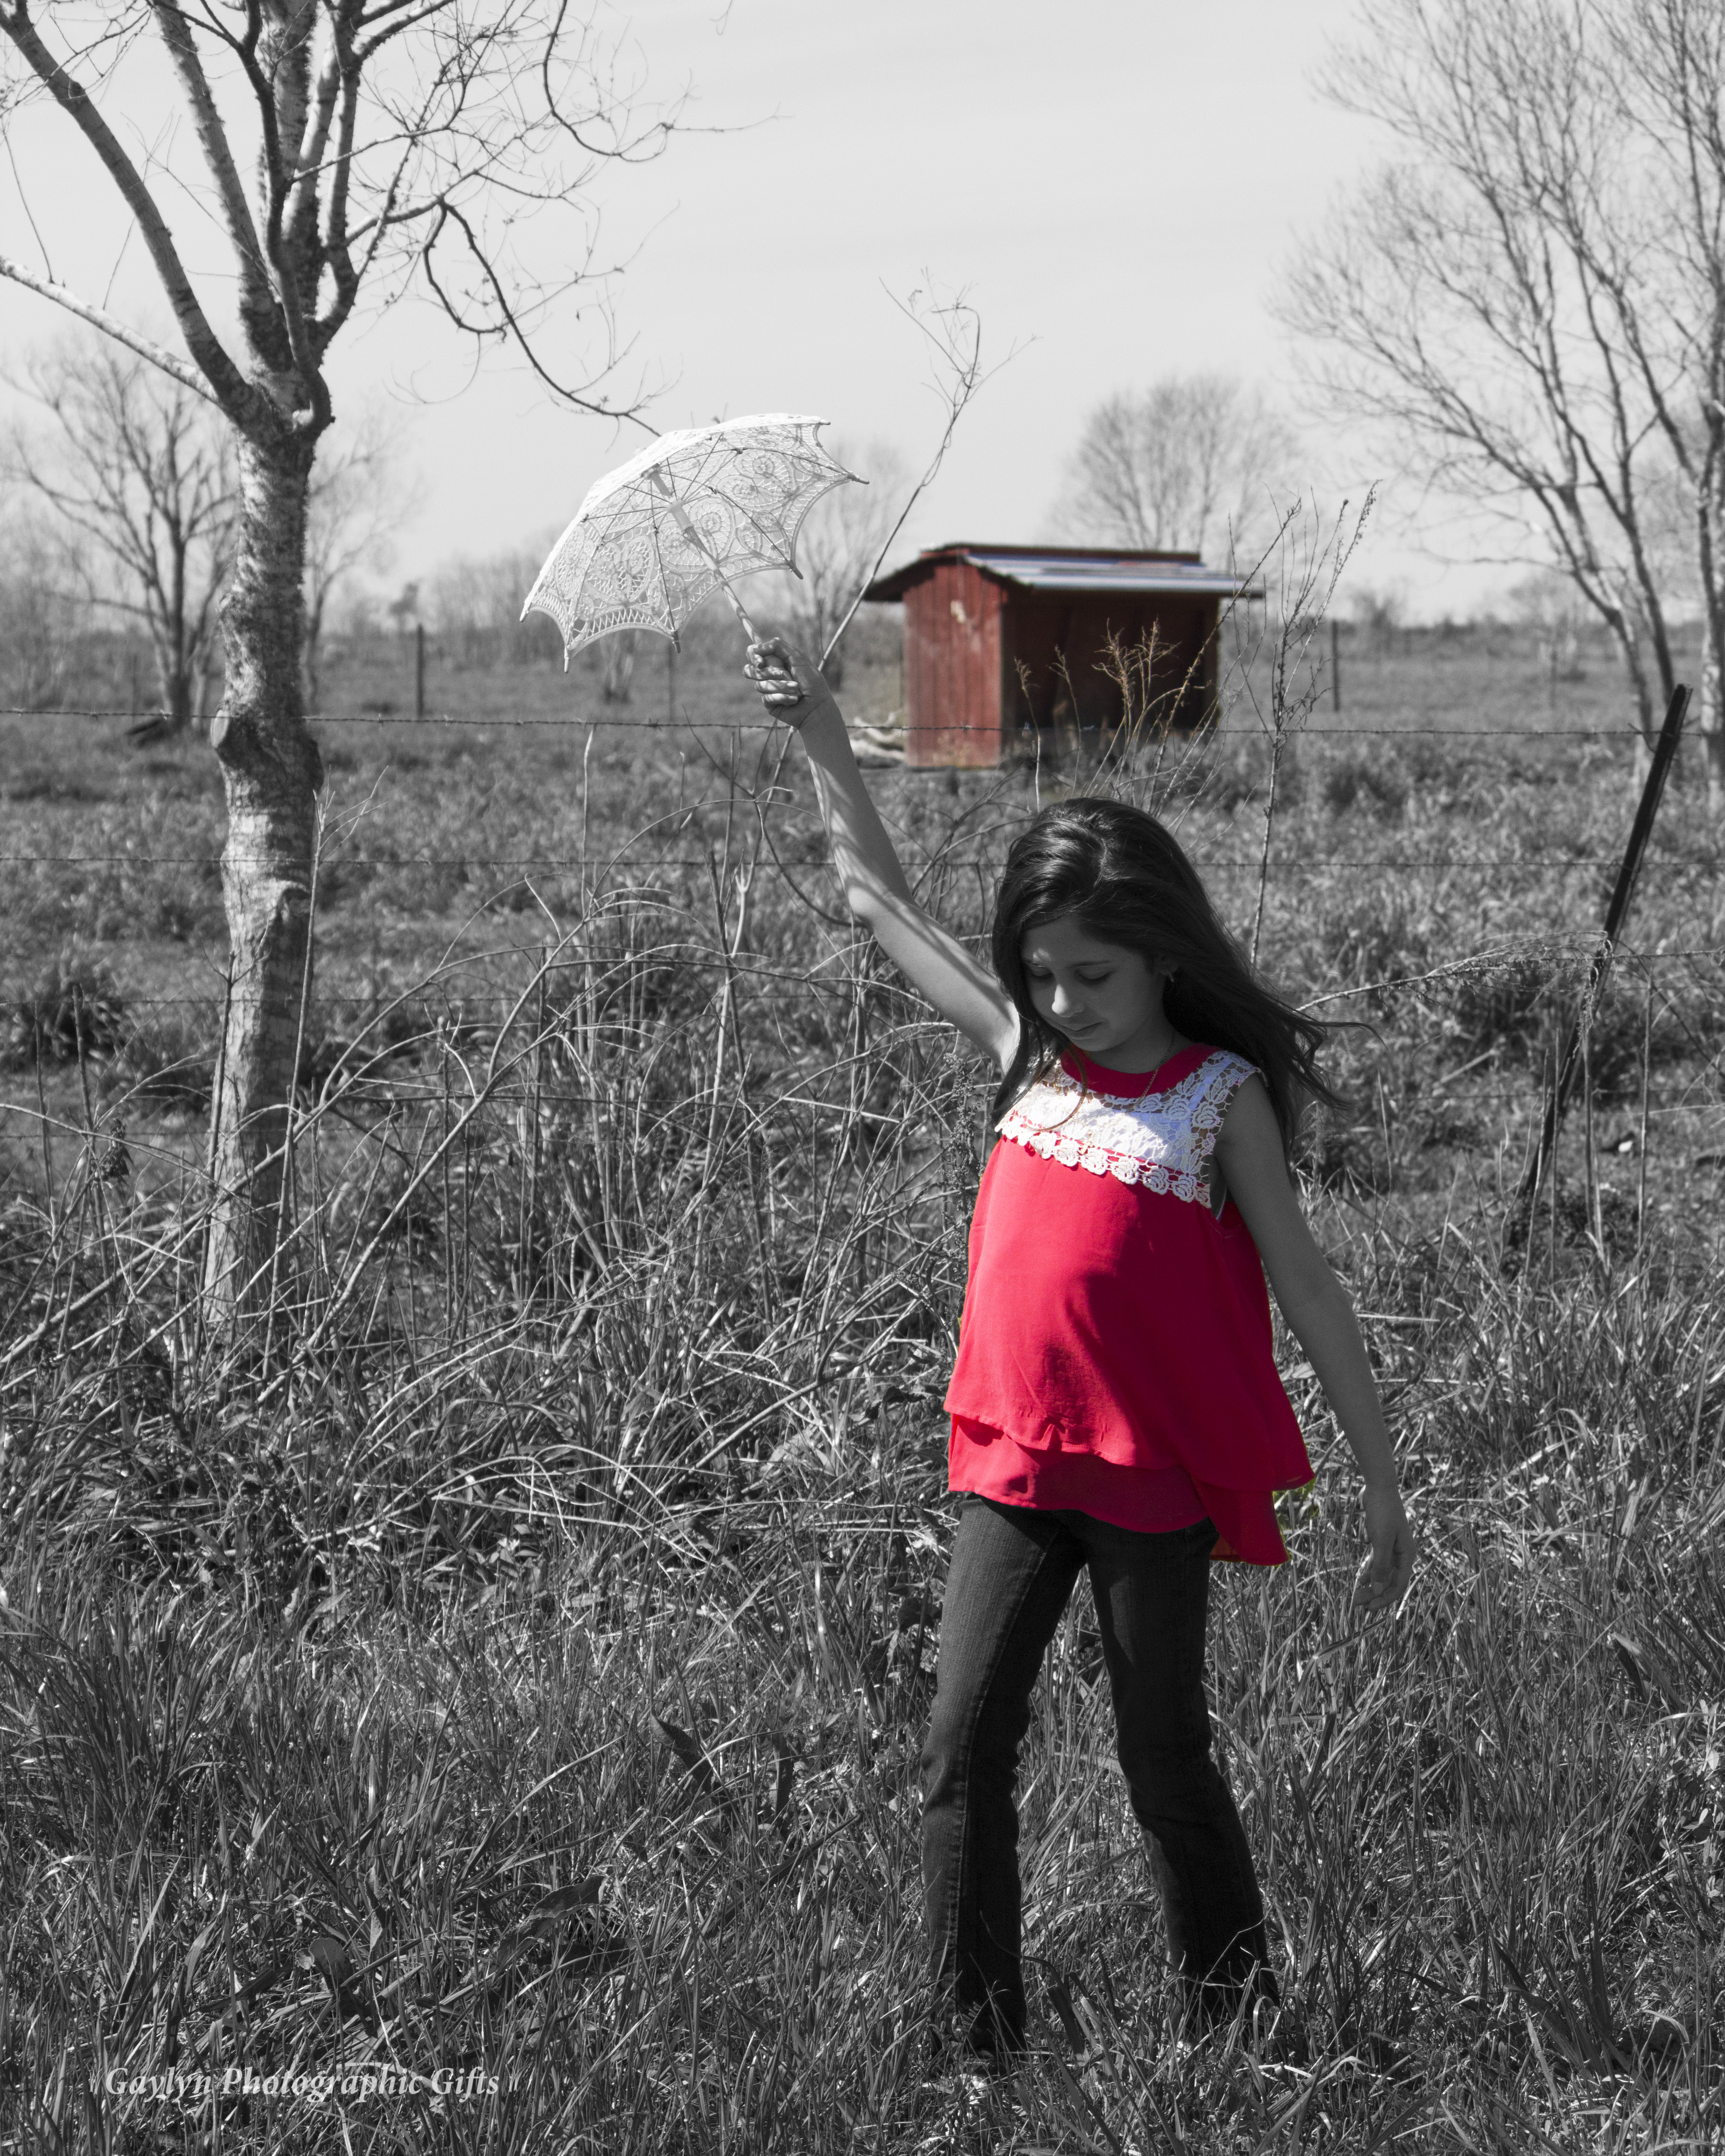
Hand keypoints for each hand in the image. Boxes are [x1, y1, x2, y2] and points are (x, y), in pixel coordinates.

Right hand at [744, 637, 829, 724]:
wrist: (817, 706)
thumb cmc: (811, 681)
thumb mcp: (797, 658)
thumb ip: (778, 647)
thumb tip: (756, 647)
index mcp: (774, 660)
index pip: (753, 654)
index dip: (753, 656)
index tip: (761, 662)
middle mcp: (768, 674)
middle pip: (749, 670)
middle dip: (766, 672)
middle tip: (781, 674)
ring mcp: (767, 689)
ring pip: (760, 685)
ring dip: (781, 686)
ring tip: (796, 688)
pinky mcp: (769, 704)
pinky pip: (767, 698)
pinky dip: (782, 697)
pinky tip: (794, 700)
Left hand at [1355, 1482, 1413, 1613]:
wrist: (1379, 1489)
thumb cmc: (1383, 1512)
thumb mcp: (1381, 1540)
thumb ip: (1380, 1565)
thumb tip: (1377, 1591)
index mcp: (1407, 1555)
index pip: (1398, 1585)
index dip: (1385, 1598)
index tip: (1370, 1608)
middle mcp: (1402, 1555)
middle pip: (1390, 1582)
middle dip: (1375, 1595)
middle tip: (1358, 1605)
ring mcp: (1393, 1549)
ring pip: (1382, 1574)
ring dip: (1370, 1586)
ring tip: (1356, 1597)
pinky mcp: (1382, 1543)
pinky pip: (1377, 1564)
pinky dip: (1369, 1573)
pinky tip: (1360, 1581)